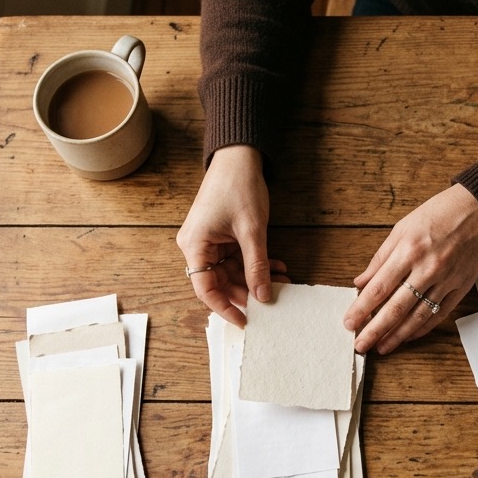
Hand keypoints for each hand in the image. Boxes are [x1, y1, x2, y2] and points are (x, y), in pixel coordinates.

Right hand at [177, 145, 289, 326]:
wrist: (239, 157)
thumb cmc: (238, 187)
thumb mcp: (252, 231)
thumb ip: (256, 266)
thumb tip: (263, 296)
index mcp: (195, 245)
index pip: (205, 289)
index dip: (225, 307)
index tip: (245, 321)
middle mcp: (197, 246)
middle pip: (220, 282)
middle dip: (248, 291)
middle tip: (274, 300)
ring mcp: (210, 241)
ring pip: (232, 272)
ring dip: (257, 277)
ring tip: (282, 281)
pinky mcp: (222, 236)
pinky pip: (238, 259)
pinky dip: (257, 264)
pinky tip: (278, 266)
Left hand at [345, 184, 477, 353]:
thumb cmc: (439, 213)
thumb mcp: (402, 228)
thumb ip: (380, 258)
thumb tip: (361, 282)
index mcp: (409, 250)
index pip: (379, 287)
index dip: (362, 309)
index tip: (349, 323)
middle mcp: (427, 268)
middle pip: (396, 308)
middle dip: (375, 330)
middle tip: (360, 345)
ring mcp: (446, 280)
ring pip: (418, 316)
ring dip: (397, 335)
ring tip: (382, 347)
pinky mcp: (462, 287)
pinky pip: (439, 314)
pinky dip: (422, 328)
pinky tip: (408, 336)